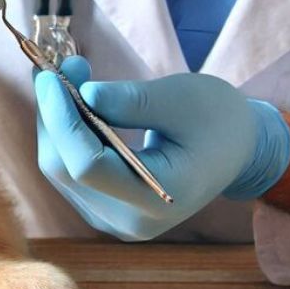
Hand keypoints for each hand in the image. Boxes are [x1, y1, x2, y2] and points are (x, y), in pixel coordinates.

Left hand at [34, 57, 289, 240]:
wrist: (238, 150)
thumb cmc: (217, 119)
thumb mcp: (181, 100)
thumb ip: (132, 101)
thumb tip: (83, 93)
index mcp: (157, 199)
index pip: (88, 166)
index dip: (62, 120)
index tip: (51, 76)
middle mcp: (130, 222)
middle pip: (66, 170)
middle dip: (54, 115)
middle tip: (59, 66)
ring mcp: (115, 221)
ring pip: (60, 170)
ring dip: (56, 121)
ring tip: (71, 74)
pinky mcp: (105, 209)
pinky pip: (70, 171)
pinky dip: (66, 134)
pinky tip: (75, 101)